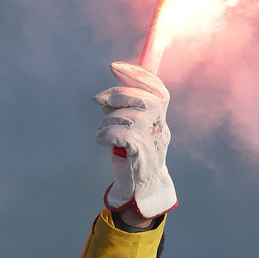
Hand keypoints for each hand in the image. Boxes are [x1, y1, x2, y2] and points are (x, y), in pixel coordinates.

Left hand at [93, 61, 176, 219]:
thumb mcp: (131, 127)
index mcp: (160, 119)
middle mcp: (161, 129)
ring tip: (101, 132)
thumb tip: (112, 83)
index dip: (138, 75)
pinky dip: (109, 134)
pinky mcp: (142, 159)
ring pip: (131, 118)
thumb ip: (126, 107)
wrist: (140, 191)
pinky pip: (126, 136)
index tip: (113, 66)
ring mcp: (153, 144)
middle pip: (146, 100)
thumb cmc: (133, 155)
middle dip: (117, 94)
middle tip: (97, 100)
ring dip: (108, 121)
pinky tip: (102, 140)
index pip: (158, 90)